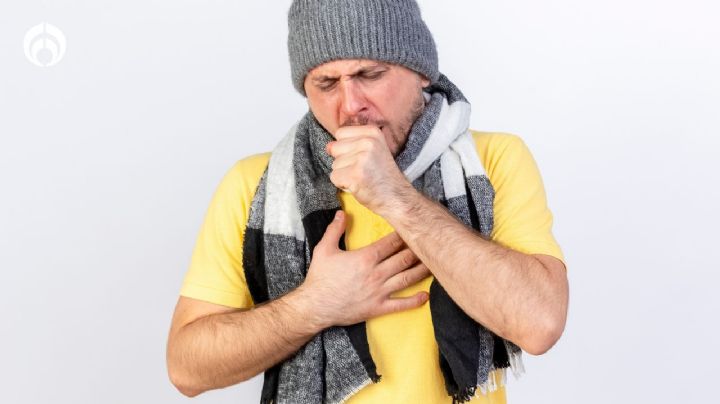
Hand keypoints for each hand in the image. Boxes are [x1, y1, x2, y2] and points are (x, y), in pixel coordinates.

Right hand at [296, 210, 430, 328]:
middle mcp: (376, 274)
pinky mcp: (378, 307)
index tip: (413, 228)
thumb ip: (335, 230)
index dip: (404, 234)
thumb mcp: (323, 249)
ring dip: (422, 270)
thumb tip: (341, 213)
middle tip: (429, 242)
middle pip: (404, 258)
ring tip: (434, 262)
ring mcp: (379, 291)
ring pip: (407, 278)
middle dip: (418, 249)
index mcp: (365, 258)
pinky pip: (401, 304)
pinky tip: (426, 295)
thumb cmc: (319, 278)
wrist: (315, 306)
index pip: (391, 243)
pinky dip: (415, 300)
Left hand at [326, 125, 411, 213]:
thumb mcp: (372, 151)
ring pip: (334, 164)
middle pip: (335, 148)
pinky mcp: (355, 174)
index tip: (362, 158)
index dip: (346, 148)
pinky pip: (334, 177)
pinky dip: (342, 184)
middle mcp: (368, 141)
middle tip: (362, 170)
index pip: (340, 133)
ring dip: (344, 174)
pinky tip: (358, 185)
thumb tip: (328, 146)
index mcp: (372, 132)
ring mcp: (362, 157)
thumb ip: (350, 144)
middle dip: (344, 161)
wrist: (397, 197)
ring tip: (362, 178)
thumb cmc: (382, 176)